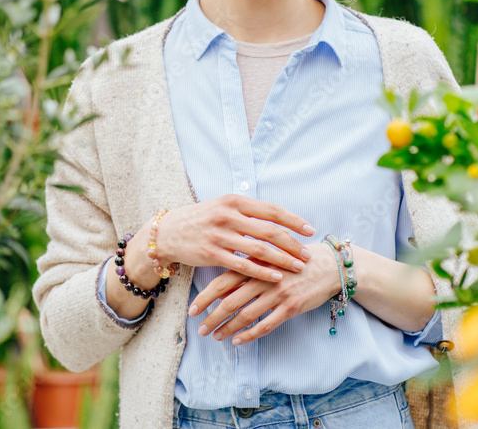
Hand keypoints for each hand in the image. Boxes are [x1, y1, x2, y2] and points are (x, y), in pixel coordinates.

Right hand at [155, 194, 314, 281]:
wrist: (168, 231)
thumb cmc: (200, 219)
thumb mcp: (222, 206)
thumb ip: (247, 212)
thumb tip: (279, 221)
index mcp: (233, 201)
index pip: (271, 210)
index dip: (293, 220)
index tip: (310, 230)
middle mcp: (227, 215)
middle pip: (269, 231)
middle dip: (292, 244)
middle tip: (307, 255)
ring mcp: (219, 235)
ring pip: (259, 249)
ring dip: (282, 260)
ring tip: (298, 268)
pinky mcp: (211, 253)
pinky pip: (242, 265)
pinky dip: (262, 272)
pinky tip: (276, 277)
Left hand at [191, 243, 340, 343]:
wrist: (329, 265)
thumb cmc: (293, 260)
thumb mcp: (267, 257)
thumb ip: (245, 268)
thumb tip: (220, 287)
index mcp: (254, 263)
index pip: (222, 282)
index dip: (205, 297)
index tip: (192, 309)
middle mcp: (263, 278)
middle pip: (230, 301)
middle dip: (212, 317)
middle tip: (200, 329)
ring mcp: (277, 293)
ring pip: (245, 315)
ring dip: (228, 328)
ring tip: (216, 336)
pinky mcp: (291, 307)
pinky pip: (266, 324)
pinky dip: (250, 334)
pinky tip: (238, 340)